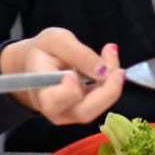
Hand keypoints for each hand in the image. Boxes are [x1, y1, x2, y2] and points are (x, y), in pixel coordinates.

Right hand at [0, 28, 124, 124]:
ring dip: (112, 82)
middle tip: (116, 65)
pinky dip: (112, 81)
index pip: (54, 101)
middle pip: (84, 112)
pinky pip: (104, 101)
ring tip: (110, 53)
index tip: (73, 74)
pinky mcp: (85, 110)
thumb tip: (103, 71)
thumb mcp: (57, 40)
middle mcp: (55, 110)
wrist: (39, 62)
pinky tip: (110, 60)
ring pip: (98, 108)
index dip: (68, 91)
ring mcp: (71, 115)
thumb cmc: (44, 50)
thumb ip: (78, 54)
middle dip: (106, 90)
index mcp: (40, 92)